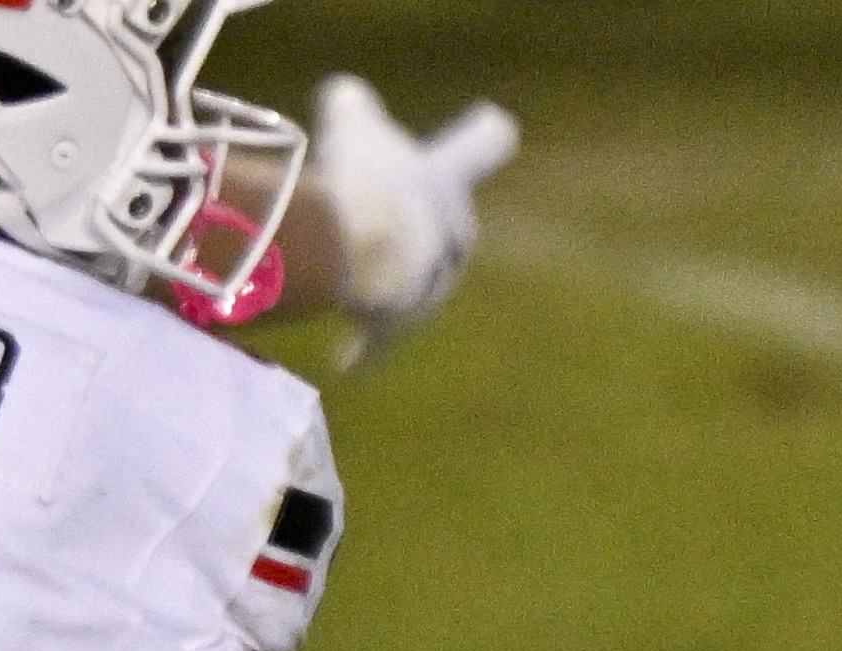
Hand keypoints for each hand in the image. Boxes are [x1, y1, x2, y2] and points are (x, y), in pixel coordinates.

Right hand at [309, 76, 518, 367]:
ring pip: (414, 287)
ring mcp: (427, 290)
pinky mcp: (392, 331)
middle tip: (382, 218)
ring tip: (352, 280)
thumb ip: (352, 106)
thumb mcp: (353, 121)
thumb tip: (344, 97)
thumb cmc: (362, 178)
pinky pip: (377, 344)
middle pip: (447, 231)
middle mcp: (452, 238)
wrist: (353, 252)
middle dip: (418, 228)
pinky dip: (363, 352)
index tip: (498, 126)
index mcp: (452, 181)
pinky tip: (348, 363)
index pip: (484, 144)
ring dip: (390, 283)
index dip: (484, 136)